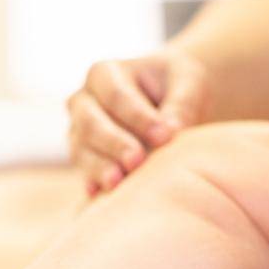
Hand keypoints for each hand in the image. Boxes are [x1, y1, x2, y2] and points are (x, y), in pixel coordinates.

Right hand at [66, 49, 210, 194]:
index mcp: (104, 74)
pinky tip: (100, 195)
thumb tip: (172, 131)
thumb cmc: (179, 86)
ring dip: (99, 167)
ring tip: (118, 182)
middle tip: (137, 161)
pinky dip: (93, 182)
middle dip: (114, 143)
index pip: (117, 95)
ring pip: (82, 149)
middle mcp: (84, 101)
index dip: (138, 116)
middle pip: (90, 122)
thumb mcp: (188, 82)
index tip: (165, 136)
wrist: (170, 101)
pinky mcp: (85, 157)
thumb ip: (182, 102)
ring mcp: (79, 131)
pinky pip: (83, 171)